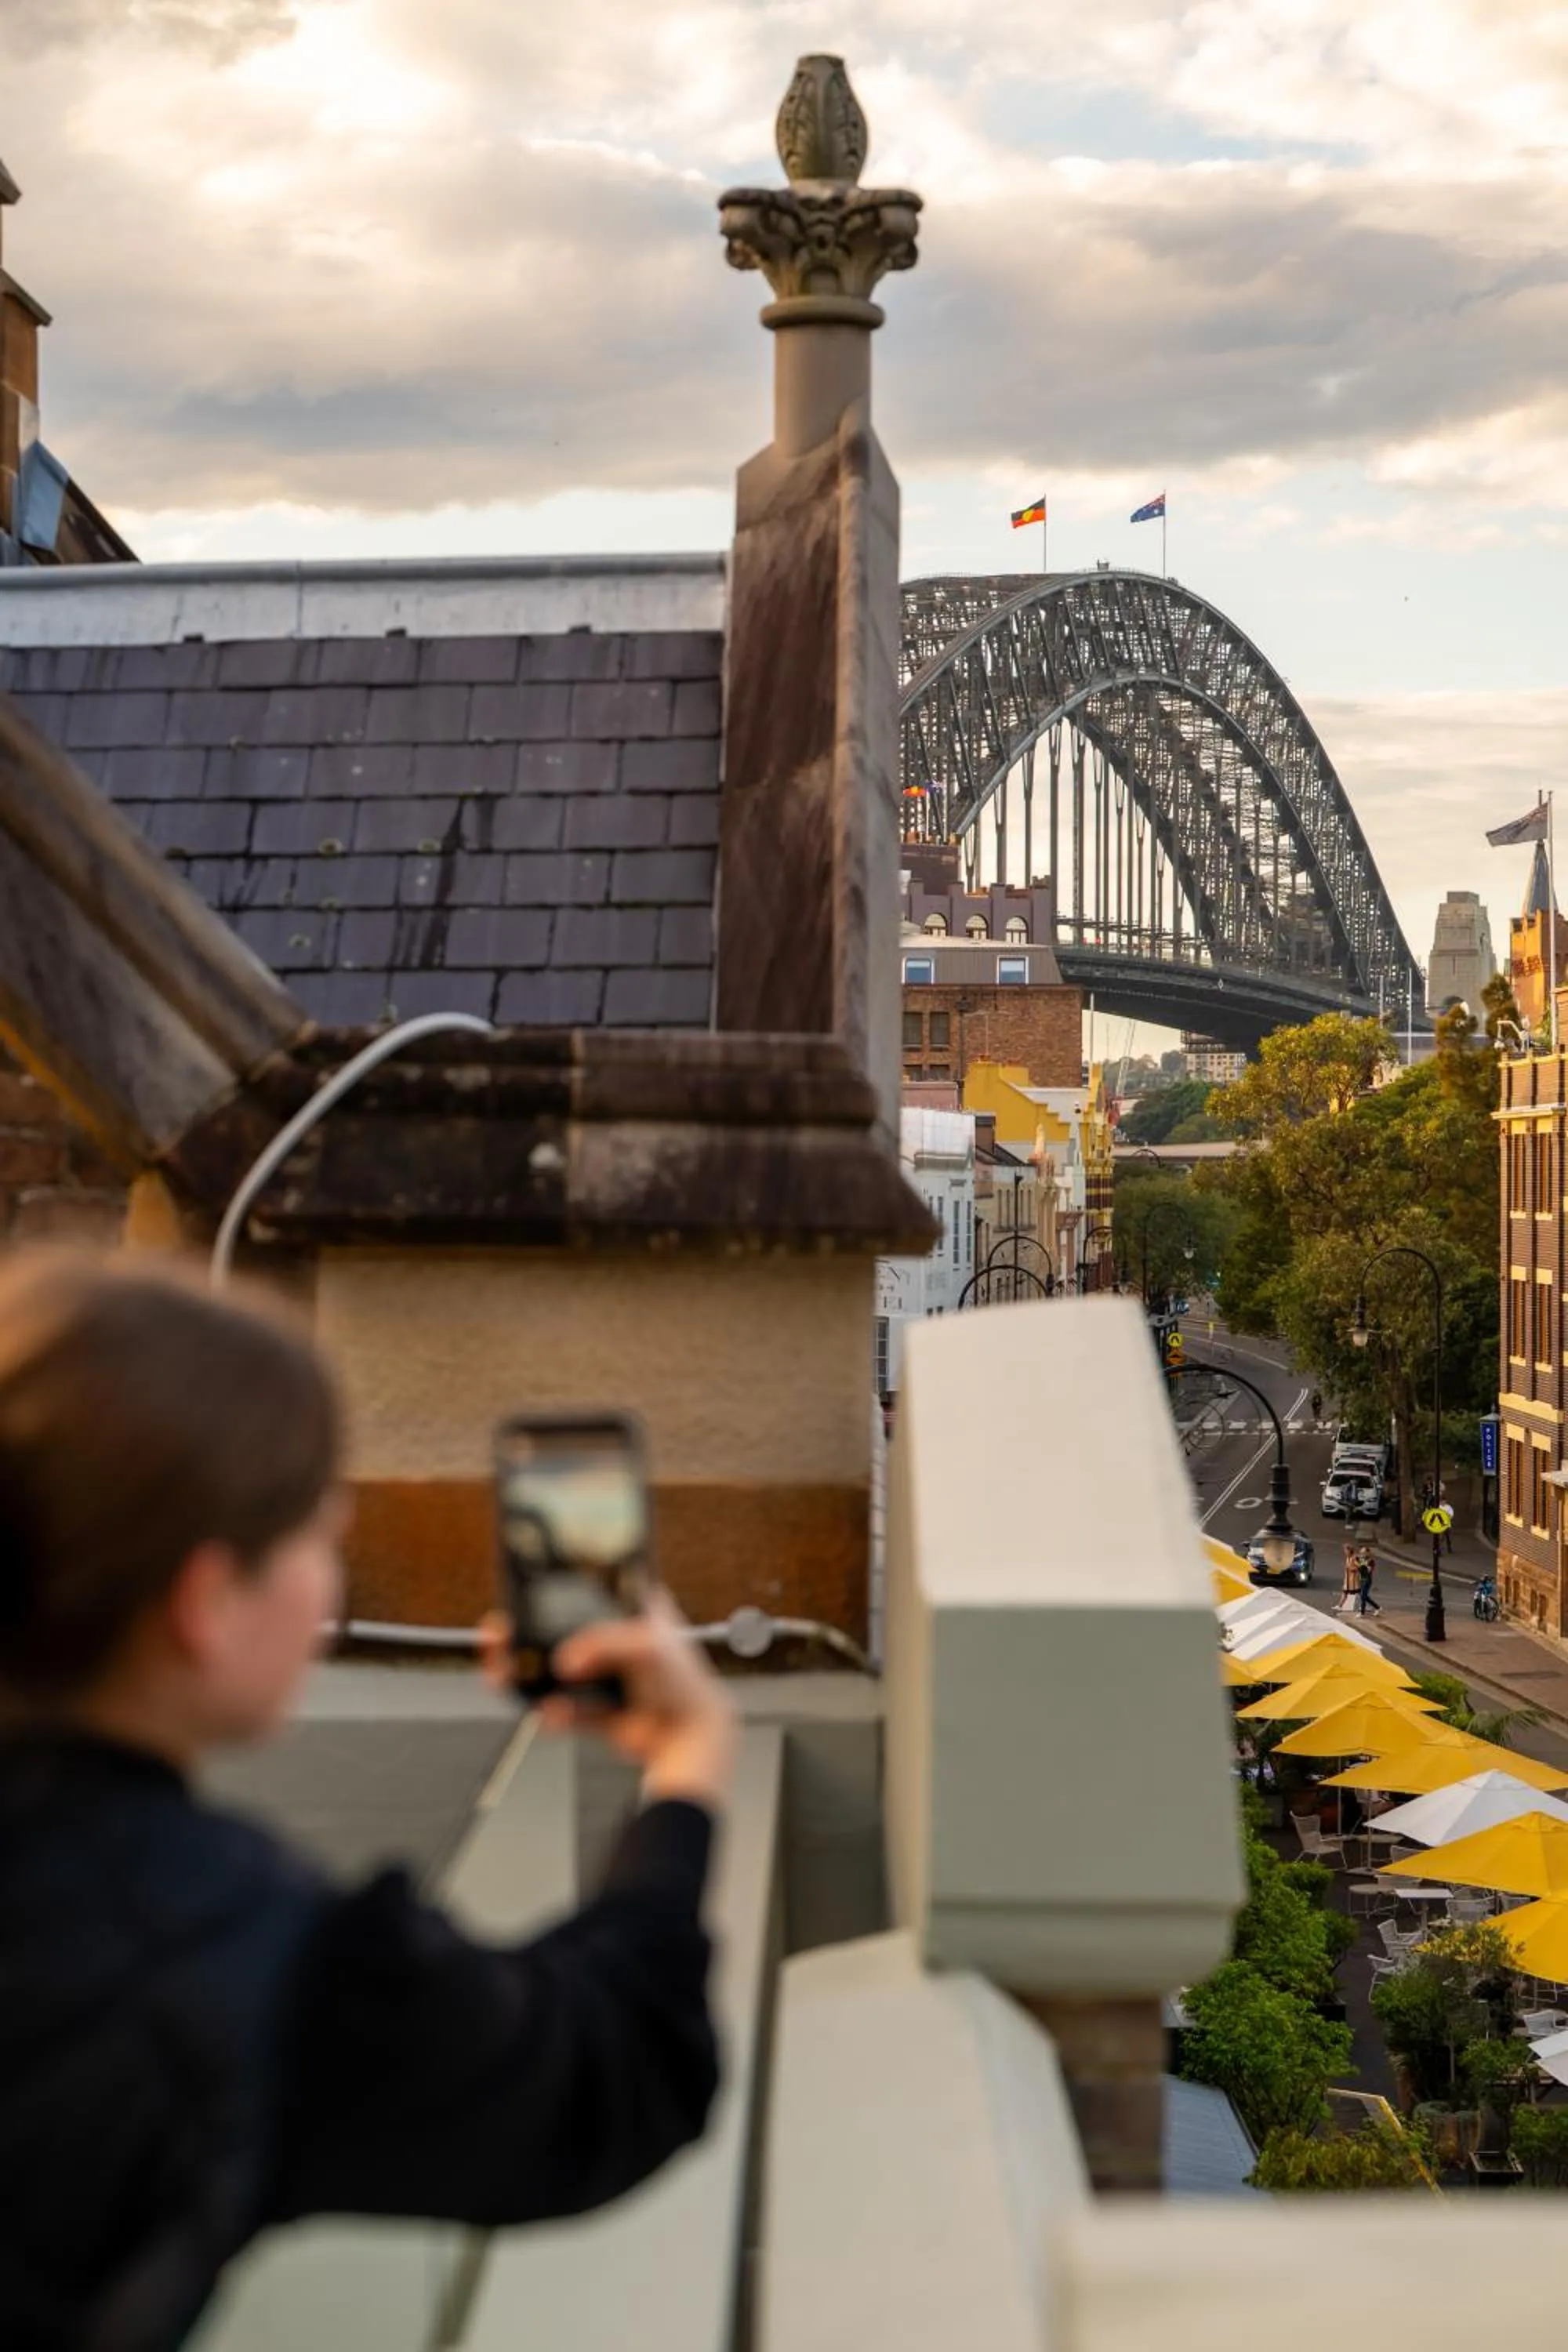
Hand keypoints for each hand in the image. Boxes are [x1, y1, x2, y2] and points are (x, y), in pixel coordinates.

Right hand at [479, 1592, 736, 1809]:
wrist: (692, 1737)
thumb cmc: (682, 1680)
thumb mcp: (646, 1644)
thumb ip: (602, 1643)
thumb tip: (564, 1664)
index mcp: (629, 1608)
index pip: (584, 1590)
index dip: (552, 1589)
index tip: (520, 1589)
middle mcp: (613, 1638)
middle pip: (558, 1631)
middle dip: (524, 1636)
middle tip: (499, 1636)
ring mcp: (603, 1674)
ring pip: (553, 1672)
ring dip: (528, 1676)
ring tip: (504, 1676)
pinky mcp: (597, 1709)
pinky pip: (564, 1710)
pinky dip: (554, 1714)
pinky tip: (550, 1716)